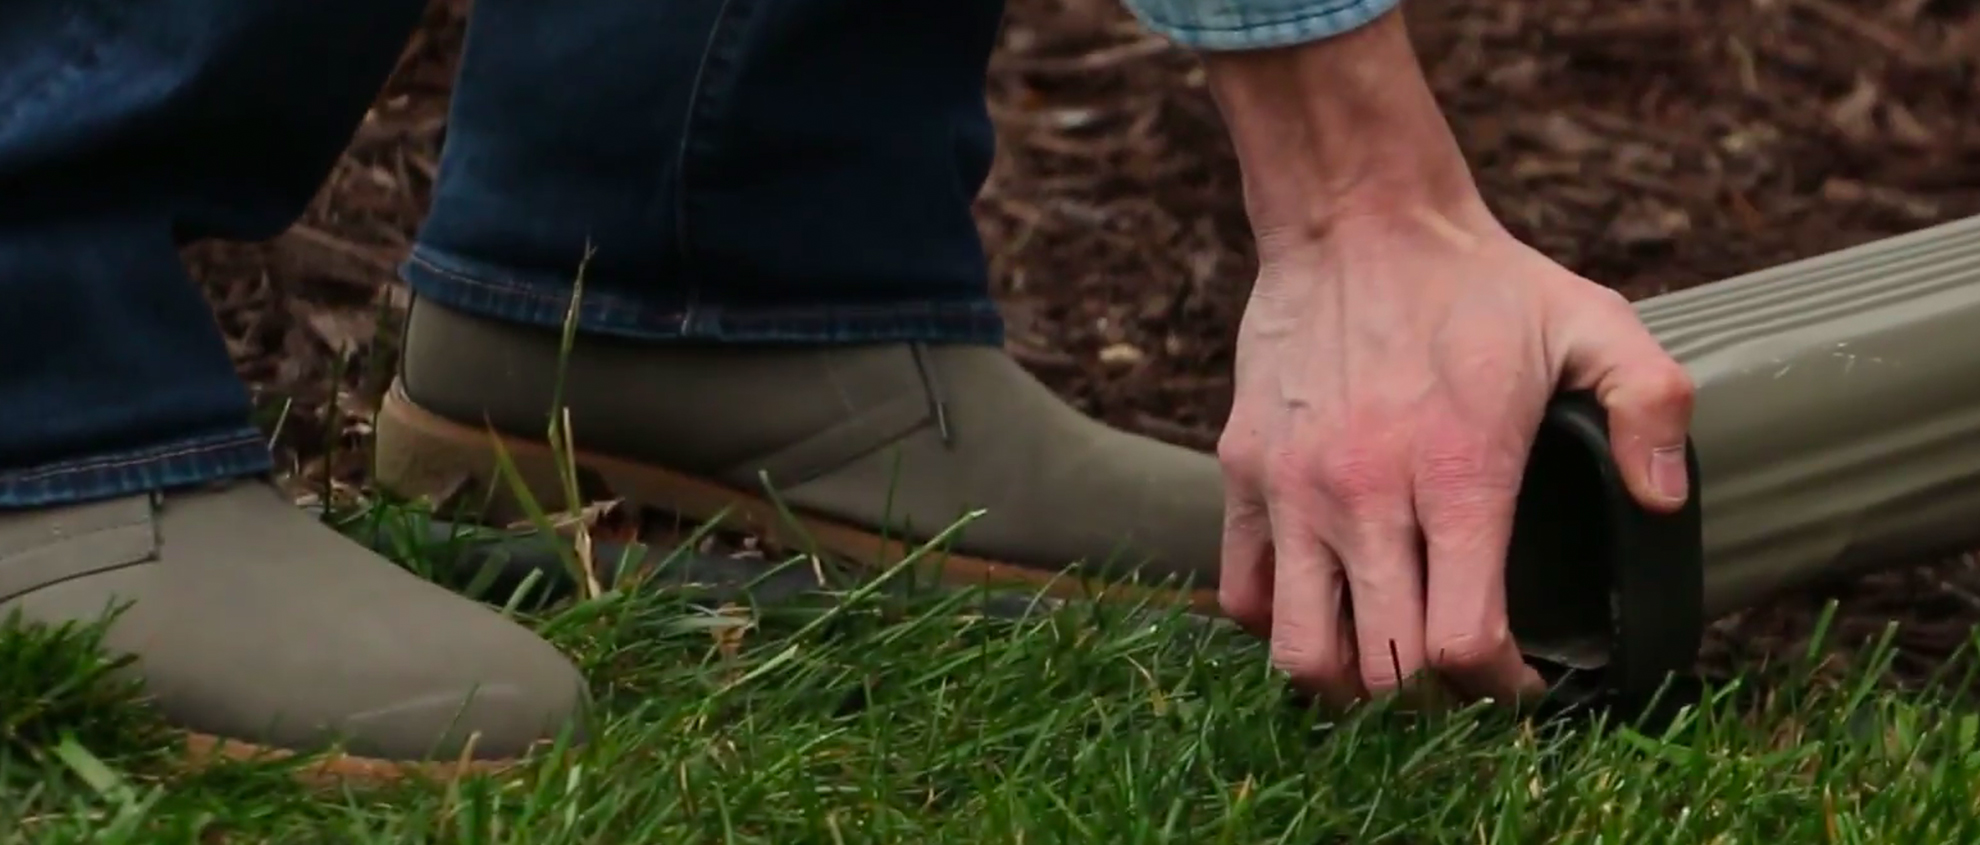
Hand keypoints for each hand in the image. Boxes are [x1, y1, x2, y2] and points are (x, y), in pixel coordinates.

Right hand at [1215, 206, 1694, 707]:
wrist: (1356, 217)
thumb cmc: (1476, 281)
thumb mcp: (1594, 322)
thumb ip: (1651, 407)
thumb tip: (1664, 501)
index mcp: (1457, 472)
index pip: (1464, 641)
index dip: (1499, 689)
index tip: (1521, 683)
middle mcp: (1367, 494)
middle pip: (1386, 667)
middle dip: (1433, 701)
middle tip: (1460, 682)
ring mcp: (1294, 489)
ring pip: (1302, 653)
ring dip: (1349, 683)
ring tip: (1386, 665)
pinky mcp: (1243, 474)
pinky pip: (1242, 595)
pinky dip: (1280, 626)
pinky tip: (1326, 608)